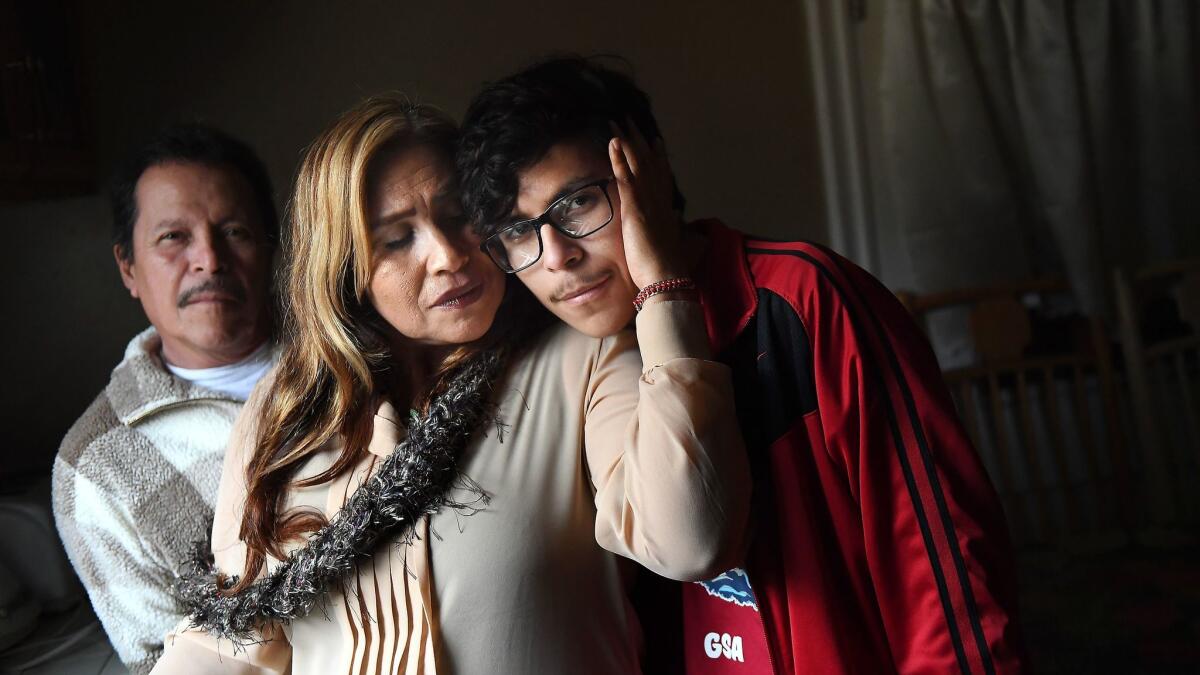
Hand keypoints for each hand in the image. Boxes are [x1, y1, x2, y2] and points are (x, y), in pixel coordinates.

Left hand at [608, 120, 687, 289]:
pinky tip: (613, 142)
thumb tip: (675, 219)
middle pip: (649, 162)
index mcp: (665, 208)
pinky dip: (620, 158)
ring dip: (627, 140)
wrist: (665, 277)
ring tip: (616, 122)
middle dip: (639, 140)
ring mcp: (648, 201)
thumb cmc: (665, 267)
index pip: (661, 176)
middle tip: (629, 120)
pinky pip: (626, 177)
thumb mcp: (669, 242)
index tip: (654, 140)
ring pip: (637, 163)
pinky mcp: (635, 208)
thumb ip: (670, 227)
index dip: (658, 156)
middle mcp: (659, 199)